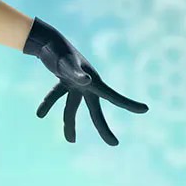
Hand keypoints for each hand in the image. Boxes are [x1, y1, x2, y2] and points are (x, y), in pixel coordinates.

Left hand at [24, 17, 148, 145]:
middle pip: (95, 110)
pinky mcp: (64, 81)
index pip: (113, 97)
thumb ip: (76, 74)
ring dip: (69, 123)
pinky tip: (39, 114)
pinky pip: (57, 96)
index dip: (129, 104)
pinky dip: (48, 104)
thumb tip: (86, 81)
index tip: (145, 109)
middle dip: (103, 128)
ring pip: (72, 108)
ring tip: (70, 141)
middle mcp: (87, 85)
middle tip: (114, 144)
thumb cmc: (60, 52)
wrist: (48, 41)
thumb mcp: (67, 64)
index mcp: (94, 82)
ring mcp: (75, 84)